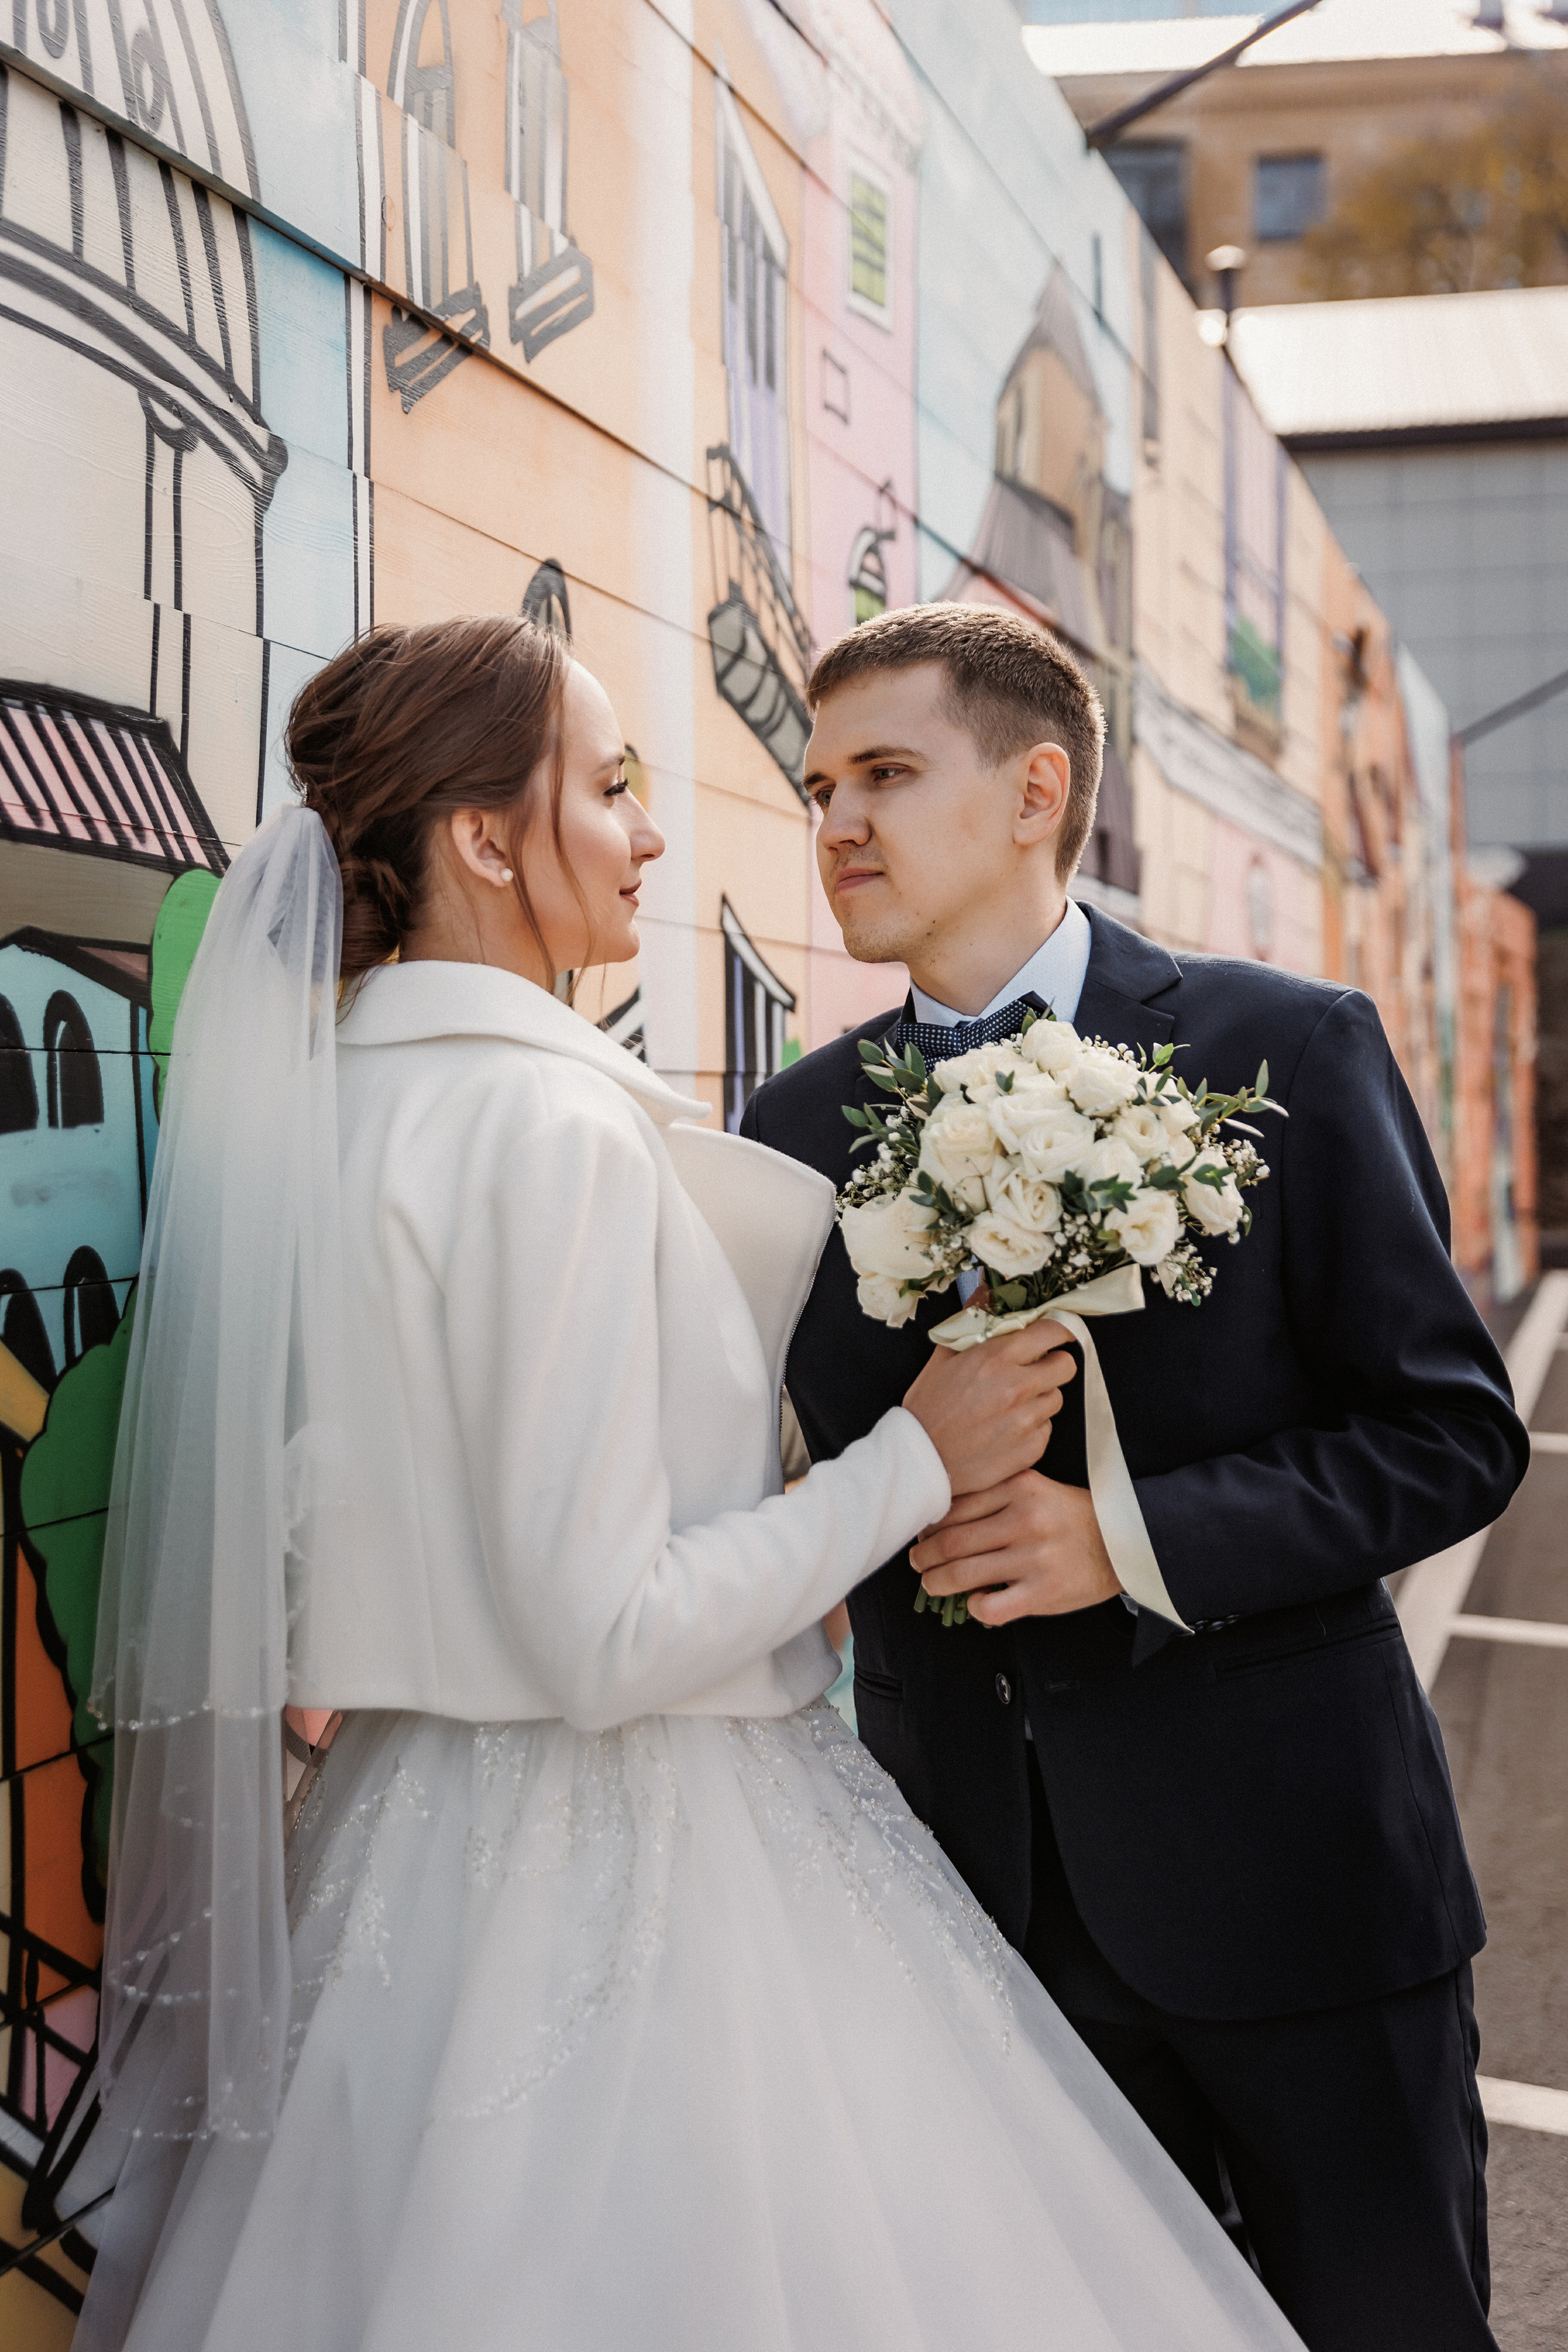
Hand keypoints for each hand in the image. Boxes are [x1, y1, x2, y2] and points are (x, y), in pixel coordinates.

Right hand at [902, 1323, 1075, 1497]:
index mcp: (996, 1358)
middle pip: (1066, 1365)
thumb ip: (972, 1327)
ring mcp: (1027, 1420)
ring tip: (1011, 1404)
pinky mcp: (1032, 1448)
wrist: (922, 1461)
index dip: (1057, 1331)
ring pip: (1057, 1398)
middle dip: (1053, 1364)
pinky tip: (1007, 1428)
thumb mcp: (943, 1358)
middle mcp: (1018, 1387)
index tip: (1054, 1336)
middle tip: (1034, 1370)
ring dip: (1040, 1397)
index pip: (1052, 1332)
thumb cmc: (928, 1408)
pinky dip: (1033, 1426)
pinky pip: (1047, 1428)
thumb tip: (986, 1294)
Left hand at [909, 1469, 1119, 1625]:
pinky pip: (990, 1608)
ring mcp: (1034, 1558)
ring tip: (931, 1583)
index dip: (929, 1523)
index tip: (922, 1533)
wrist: (1125, 1542)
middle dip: (924, 1555)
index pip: (955, 1505)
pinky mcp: (1043, 1592)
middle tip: (917, 1561)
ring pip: (962, 1574)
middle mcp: (1025, 1520)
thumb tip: (940, 1514)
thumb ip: (995, 1494)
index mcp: (1020, 1488)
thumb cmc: (1071, 1516)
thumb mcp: (1036, 1489)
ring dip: (936, 1582)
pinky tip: (975, 1602)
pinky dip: (973, 1607)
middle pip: (951, 1541)